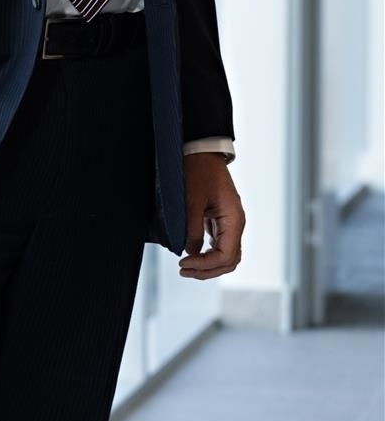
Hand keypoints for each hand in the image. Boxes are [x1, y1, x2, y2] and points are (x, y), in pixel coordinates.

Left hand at [178, 152, 244, 279]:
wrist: (201, 150)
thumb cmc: (198, 170)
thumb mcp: (191, 201)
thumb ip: (192, 229)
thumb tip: (190, 252)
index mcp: (234, 219)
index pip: (226, 256)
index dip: (205, 265)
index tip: (184, 263)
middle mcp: (235, 223)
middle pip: (228, 260)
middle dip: (207, 270)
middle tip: (183, 270)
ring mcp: (229, 222)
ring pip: (224, 254)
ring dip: (207, 264)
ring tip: (186, 266)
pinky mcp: (220, 219)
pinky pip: (218, 243)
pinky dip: (206, 253)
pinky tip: (191, 253)